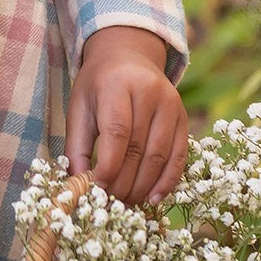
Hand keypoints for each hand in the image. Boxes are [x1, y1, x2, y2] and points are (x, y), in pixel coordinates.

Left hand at [64, 26, 187, 207]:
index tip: (98, 189)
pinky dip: (167, 181)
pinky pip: (179, 155)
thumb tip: (78, 184)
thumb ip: (77, 145)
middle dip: (124, 182)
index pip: (117, 132)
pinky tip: (153, 198)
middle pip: (139, 147)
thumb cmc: (97, 86)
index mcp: (117, 84)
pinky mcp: (183, 117)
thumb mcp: (79, 107)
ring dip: (143, 186)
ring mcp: (171, 104)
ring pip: (160, 155)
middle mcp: (148, 92)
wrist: (128, 56)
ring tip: (128, 204)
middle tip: (111, 204)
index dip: (109, 165)